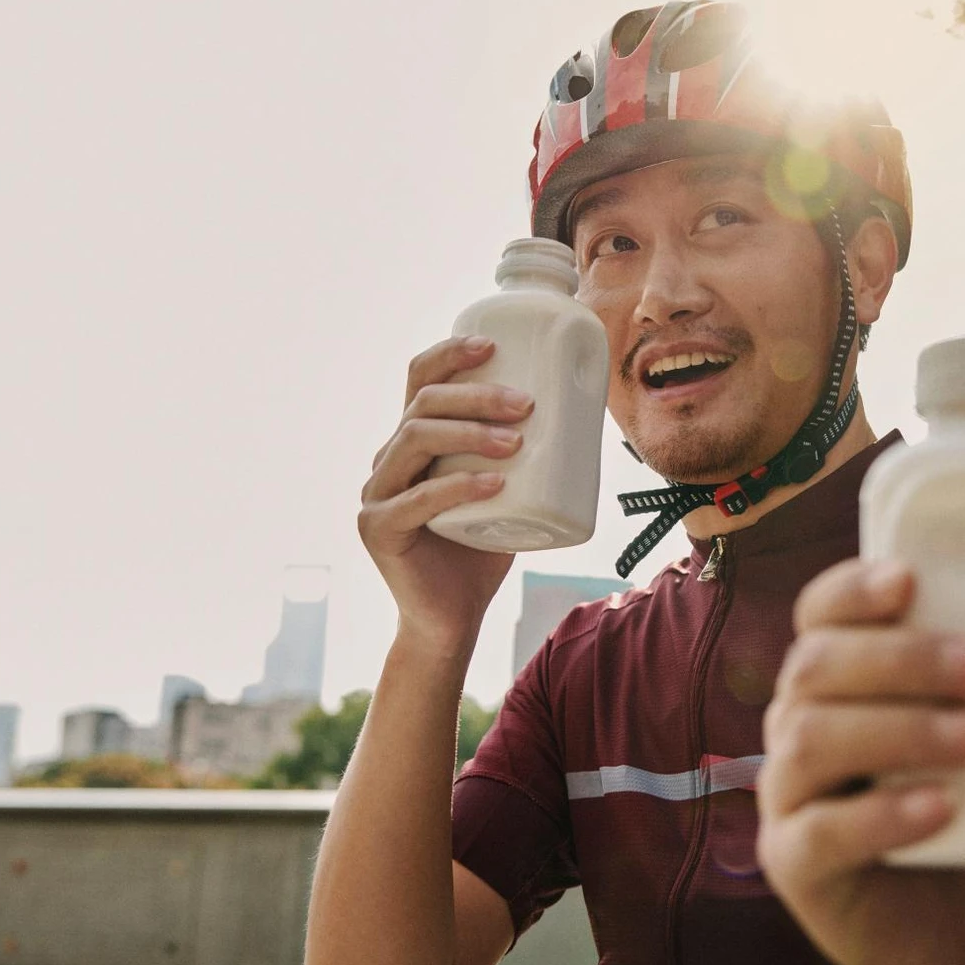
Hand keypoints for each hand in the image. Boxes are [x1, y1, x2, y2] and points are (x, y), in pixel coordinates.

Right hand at [358, 336, 531, 655]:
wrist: (453, 618)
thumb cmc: (484, 550)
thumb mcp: (507, 491)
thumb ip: (527, 456)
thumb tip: (588, 414)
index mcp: (412, 442)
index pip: (419, 380)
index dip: (449, 354)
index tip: (494, 345)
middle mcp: (387, 460)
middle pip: (421, 405)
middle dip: (474, 394)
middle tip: (525, 403)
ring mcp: (377, 494)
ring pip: (414, 440)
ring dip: (469, 433)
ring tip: (516, 441)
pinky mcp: (379, 529)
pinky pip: (416, 499)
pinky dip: (458, 487)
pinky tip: (494, 483)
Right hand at [756, 560, 964, 964]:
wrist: (951, 934)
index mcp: (838, 677)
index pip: (820, 610)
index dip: (852, 588)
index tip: (911, 579)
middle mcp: (797, 723)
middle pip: (817, 665)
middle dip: (902, 658)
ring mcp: (787, 795)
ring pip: (813, 739)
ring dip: (902, 729)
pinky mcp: (794, 864)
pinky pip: (819, 831)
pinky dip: (882, 815)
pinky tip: (941, 809)